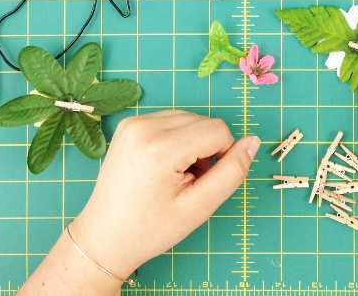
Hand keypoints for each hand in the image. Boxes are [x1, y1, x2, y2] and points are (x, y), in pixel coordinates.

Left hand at [71, 110, 259, 277]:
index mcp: (160, 147)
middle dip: (206, 150)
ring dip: (193, 144)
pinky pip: (172, 120)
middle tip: (188, 183)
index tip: (205, 183)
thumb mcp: (199, 207)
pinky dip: (177, 139)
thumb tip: (252, 142)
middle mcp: (144, 126)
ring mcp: (133, 123)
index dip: (223, 155)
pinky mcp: (129, 124)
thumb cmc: (150, 228)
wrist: (104, 237)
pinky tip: (164, 166)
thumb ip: (232, 172)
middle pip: (204, 122)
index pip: (218, 130)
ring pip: (190, 119)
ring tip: (176, 176)